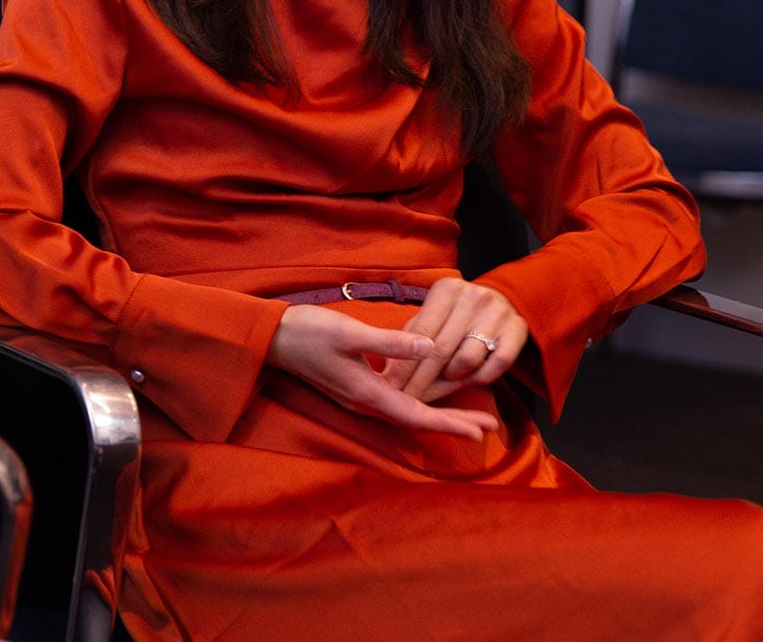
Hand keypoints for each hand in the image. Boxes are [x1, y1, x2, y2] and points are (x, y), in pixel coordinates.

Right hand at [265, 303, 499, 439]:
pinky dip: (419, 401)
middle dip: (453, 422)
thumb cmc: (309, 331)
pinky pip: (396, 401)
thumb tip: (430, 348)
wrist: (273, 337)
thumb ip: (389, 342)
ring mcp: (359, 396)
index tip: (481, 430)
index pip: (417, 415)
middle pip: (417, 419)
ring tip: (468, 414)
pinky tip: (430, 393)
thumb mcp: (350, 332)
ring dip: (438, 414)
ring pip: (408, 412)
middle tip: (489, 426)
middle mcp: (366, 401)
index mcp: (367, 392)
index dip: (451, 423)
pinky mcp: (355, 387)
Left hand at [381, 277, 528, 403]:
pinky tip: (466, 381)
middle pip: (441, 349)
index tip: (391, 386)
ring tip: (438, 385)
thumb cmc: (455, 314)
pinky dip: (479, 378)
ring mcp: (498, 313)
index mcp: (447, 289)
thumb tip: (389, 372)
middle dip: (420, 380)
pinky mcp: (518, 331)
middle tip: (407, 399)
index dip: (404, 363)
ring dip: (449, 379)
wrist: (502, 301)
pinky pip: (496, 366)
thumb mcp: (433, 314)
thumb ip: (413, 337)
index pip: (420, 333)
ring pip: (467, 360)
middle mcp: (473, 297)